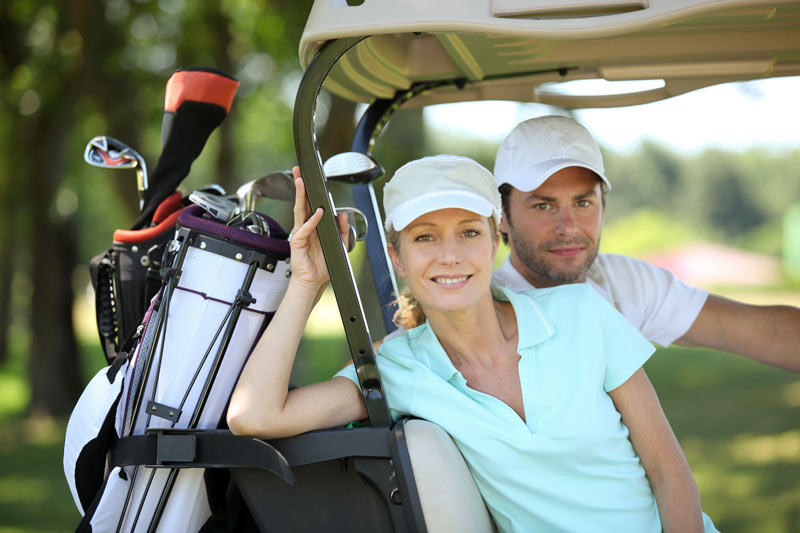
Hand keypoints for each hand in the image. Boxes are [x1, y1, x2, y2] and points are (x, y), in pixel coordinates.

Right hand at [288, 166, 348, 294]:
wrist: (315, 282)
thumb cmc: (323, 265)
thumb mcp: (339, 245)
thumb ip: (342, 230)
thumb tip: (343, 215)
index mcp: (314, 226)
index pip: (311, 204)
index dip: (310, 191)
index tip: (311, 178)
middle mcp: (305, 227)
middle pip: (302, 202)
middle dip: (300, 186)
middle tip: (298, 172)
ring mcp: (300, 233)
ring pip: (299, 210)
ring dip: (300, 195)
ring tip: (301, 182)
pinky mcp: (297, 242)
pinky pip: (305, 228)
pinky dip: (312, 220)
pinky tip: (318, 212)